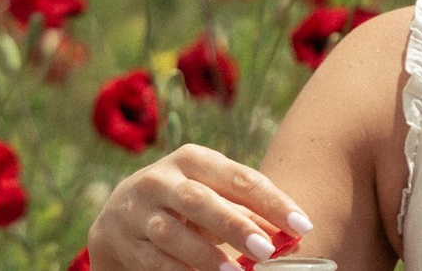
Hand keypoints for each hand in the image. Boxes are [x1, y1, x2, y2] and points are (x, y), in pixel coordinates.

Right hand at [87, 142, 315, 270]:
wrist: (120, 218)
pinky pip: (153, 260)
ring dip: (204, 254)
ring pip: (171, 232)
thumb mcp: (213, 197)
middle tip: (266, 250)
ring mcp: (139, 211)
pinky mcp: (125, 242)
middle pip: (199, 200)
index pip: (238, 177)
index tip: (302, 225)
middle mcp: (162, 180)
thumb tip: (295, 235)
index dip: (272, 201)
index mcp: (192, 160)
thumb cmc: (184, 206)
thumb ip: (250, 212)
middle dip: (234, 224)